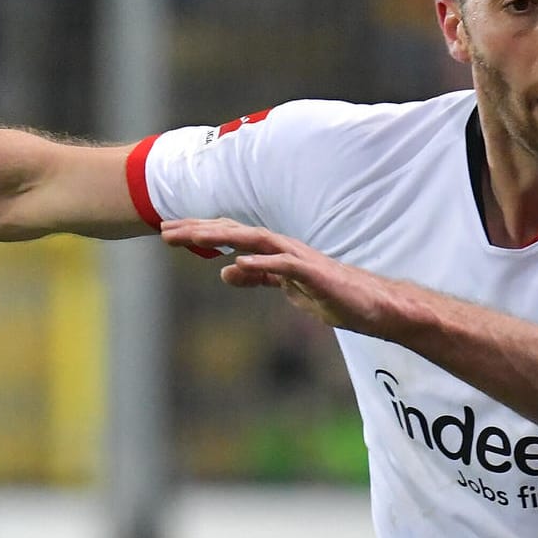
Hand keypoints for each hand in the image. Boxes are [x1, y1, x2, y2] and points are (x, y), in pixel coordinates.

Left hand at [159, 217, 406, 335]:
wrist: (374, 307)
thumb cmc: (331, 295)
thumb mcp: (284, 289)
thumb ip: (257, 278)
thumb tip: (226, 271)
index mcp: (274, 252)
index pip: (231, 236)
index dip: (200, 233)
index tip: (168, 232)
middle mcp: (283, 248)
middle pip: (235, 232)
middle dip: (199, 230)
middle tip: (163, 229)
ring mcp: (299, 259)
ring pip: (255, 240)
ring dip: (223, 237)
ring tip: (192, 236)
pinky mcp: (315, 275)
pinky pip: (285, 267)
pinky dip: (262, 263)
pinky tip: (239, 262)